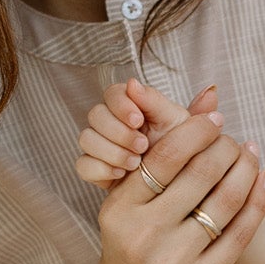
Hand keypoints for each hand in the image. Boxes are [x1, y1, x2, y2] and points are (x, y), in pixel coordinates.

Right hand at [77, 75, 197, 184]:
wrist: (181, 181)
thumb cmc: (182, 147)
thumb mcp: (176, 121)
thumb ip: (154, 100)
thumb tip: (132, 83)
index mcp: (131, 106)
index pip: (112, 94)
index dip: (121, 105)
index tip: (138, 120)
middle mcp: (111, 123)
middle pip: (96, 115)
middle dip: (119, 132)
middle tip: (142, 146)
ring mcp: (100, 146)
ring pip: (87, 139)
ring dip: (111, 151)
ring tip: (136, 163)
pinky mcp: (95, 169)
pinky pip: (83, 165)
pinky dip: (100, 169)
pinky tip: (121, 174)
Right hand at [88, 92, 264, 263]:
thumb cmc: (134, 252)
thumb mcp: (130, 209)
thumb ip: (159, 161)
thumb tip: (206, 97)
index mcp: (119, 210)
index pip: (164, 156)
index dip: (196, 131)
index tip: (215, 119)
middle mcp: (143, 236)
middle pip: (200, 173)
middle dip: (226, 147)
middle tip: (237, 139)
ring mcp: (172, 263)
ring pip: (225, 201)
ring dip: (248, 170)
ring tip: (254, 154)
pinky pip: (240, 232)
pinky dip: (259, 201)